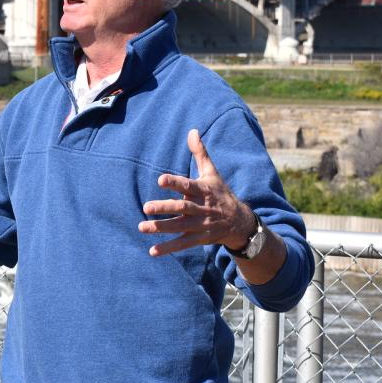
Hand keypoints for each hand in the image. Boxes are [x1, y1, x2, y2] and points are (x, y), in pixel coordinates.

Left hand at [139, 128, 255, 257]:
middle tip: (146, 207)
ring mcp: (200, 225)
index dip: (175, 182)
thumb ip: (200, 153)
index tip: (160, 179)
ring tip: (142, 227)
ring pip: (180, 227)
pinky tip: (152, 251)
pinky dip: (168, 248)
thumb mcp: (212, 173)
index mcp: (203, 190)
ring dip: (161, 228)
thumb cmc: (220, 193)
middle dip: (165, 208)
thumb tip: (192, 131)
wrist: (240, 222)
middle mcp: (201, 208)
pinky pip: (182, 244)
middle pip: (182, 208)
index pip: (187, 185)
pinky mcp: (198, 238)